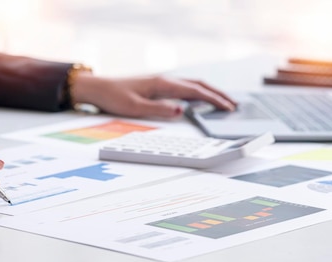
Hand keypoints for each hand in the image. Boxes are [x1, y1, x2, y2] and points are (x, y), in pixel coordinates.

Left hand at [71, 74, 235, 117]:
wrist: (97, 88)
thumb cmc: (113, 97)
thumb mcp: (134, 107)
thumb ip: (159, 109)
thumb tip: (181, 110)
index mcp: (162, 84)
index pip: (195, 91)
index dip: (214, 100)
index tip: (228, 107)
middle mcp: (164, 80)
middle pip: (198, 84)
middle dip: (218, 94)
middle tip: (234, 104)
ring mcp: (161, 82)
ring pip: (192, 84)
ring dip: (209, 92)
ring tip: (223, 101)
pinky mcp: (157, 86)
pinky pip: (183, 87)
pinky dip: (197, 92)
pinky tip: (200, 99)